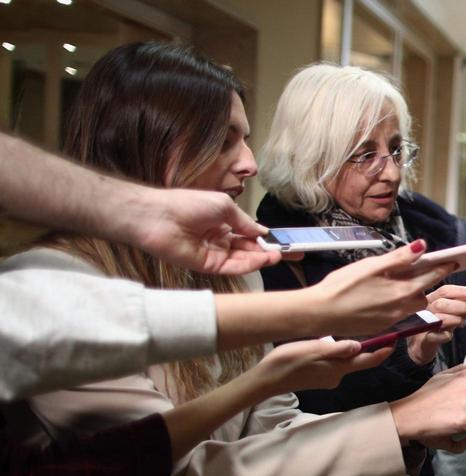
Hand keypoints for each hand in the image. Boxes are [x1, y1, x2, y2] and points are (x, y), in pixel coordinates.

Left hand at [128, 188, 276, 274]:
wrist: (158, 217)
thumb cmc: (187, 204)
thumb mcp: (224, 206)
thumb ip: (245, 223)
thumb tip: (264, 232)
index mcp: (222, 223)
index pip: (249, 235)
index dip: (267, 239)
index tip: (286, 243)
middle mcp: (220, 239)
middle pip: (250, 249)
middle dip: (270, 252)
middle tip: (292, 254)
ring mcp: (215, 254)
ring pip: (243, 259)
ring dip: (261, 258)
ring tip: (278, 256)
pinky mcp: (208, 266)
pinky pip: (232, 267)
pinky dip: (248, 265)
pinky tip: (262, 260)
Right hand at [251, 338, 390, 397]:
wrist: (267, 380)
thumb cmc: (289, 362)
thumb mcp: (314, 349)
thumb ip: (338, 348)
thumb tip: (360, 346)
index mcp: (339, 369)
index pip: (368, 360)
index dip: (383, 351)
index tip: (394, 340)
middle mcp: (337, 377)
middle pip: (358, 361)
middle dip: (367, 347)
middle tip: (374, 329)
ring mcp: (327, 379)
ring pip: (344, 362)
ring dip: (349, 350)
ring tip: (348, 332)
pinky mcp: (317, 378)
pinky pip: (333, 364)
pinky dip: (336, 354)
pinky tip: (327, 345)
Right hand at [305, 240, 455, 336]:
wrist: (320, 314)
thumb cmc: (342, 287)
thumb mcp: (371, 266)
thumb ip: (399, 258)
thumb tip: (422, 247)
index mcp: (401, 291)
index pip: (431, 277)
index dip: (443, 267)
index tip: (453, 261)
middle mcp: (401, 309)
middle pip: (424, 295)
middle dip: (428, 283)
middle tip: (428, 271)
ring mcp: (391, 320)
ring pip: (411, 306)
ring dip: (412, 294)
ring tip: (404, 283)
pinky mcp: (381, 326)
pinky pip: (398, 314)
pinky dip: (398, 304)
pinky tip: (385, 296)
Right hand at [407, 283, 465, 364]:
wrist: (423, 345)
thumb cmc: (440, 325)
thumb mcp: (458, 313)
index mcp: (434, 298)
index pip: (447, 290)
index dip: (464, 291)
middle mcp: (426, 309)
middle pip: (442, 302)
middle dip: (462, 306)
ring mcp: (423, 324)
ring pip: (439, 318)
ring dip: (456, 319)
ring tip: (462, 323)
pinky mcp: (423, 339)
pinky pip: (435, 336)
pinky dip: (446, 336)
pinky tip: (450, 336)